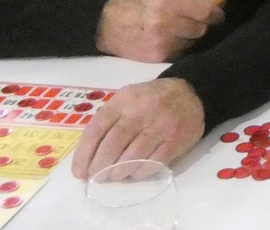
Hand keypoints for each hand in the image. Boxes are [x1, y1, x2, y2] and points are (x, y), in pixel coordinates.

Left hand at [71, 78, 203, 179]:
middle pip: (113, 145)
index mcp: (124, 100)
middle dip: (100, 167)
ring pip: (132, 157)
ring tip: (113, 176)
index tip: (79, 171)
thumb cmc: (150, 99)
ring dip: (118, 172)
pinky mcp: (175, 140)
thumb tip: (88, 156)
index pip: (97, 129)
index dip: (84, 154)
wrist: (191, 93)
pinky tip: (133, 173)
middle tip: (96, 177)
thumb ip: (108, 121)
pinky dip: (139, 173)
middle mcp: (141, 112)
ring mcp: (160, 126)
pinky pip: (153, 163)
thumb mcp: (127, 99)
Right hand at [96, 0, 224, 62]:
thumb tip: (220, 3)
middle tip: (197, 22)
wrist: (102, 28)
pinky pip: (181, 54)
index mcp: (166, 3)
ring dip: (192, 38)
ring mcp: (162, 43)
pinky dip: (182, 49)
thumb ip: (190, 1)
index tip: (218, 14)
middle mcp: (165, 24)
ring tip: (180, 32)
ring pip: (193, 43)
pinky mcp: (158, 59)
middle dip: (203, 26)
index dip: (217, 14)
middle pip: (202, 29)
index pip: (206, 12)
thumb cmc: (132, 7)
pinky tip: (172, 42)